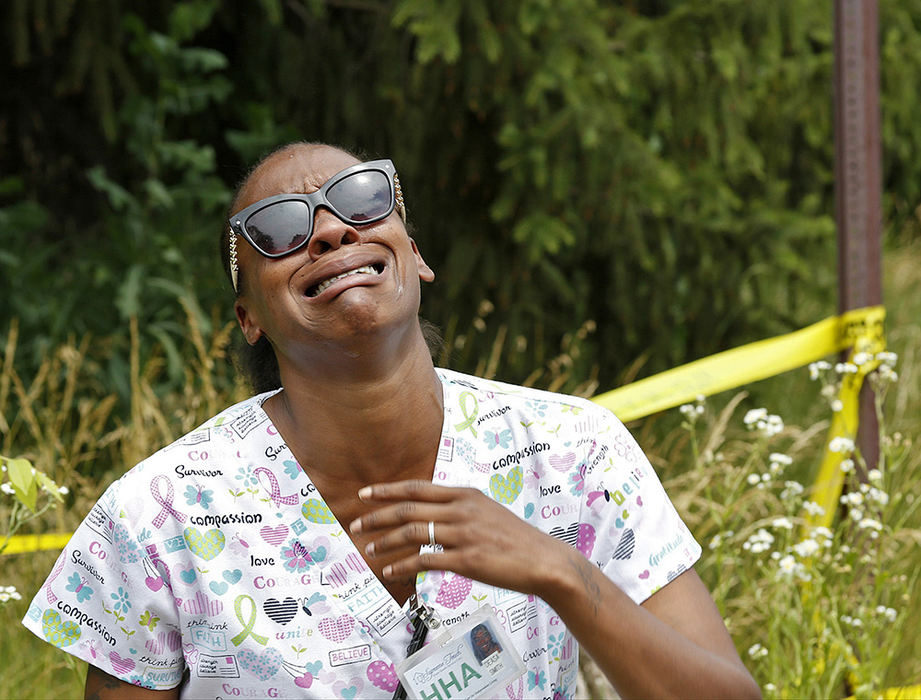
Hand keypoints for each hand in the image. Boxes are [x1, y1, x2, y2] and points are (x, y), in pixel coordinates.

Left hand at [349, 480, 569, 595]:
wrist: (545, 561)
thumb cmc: (515, 539)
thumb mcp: (487, 512)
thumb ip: (459, 509)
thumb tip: (432, 513)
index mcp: (465, 495)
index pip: (417, 487)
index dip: (387, 490)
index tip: (364, 494)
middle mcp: (462, 510)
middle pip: (408, 508)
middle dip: (376, 516)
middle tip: (354, 524)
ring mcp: (464, 534)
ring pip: (412, 533)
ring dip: (385, 542)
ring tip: (368, 550)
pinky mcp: (468, 560)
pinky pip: (426, 560)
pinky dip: (403, 565)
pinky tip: (390, 572)